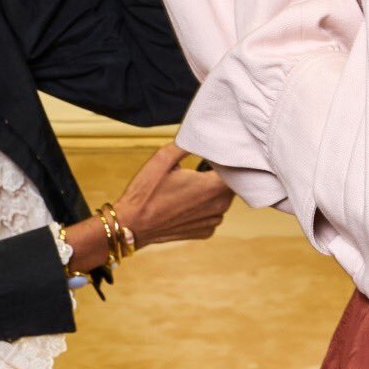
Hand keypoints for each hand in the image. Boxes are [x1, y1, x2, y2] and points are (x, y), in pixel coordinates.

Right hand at [113, 144, 234, 248]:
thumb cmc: (145, 194)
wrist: (131, 226)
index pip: (237, 168)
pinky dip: (205, 207)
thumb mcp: (162, 159)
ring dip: (213, 191)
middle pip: (232, 183)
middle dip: (221, 174)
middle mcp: (218, 206)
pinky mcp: (205, 232)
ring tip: (192, 185)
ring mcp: (213, 221)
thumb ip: (186, 144)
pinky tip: (187, 202)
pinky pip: (213, 213)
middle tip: (203, 167)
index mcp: (212, 186)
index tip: (220, 153)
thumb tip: (201, 136)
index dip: (230, 159)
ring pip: (223, 198)